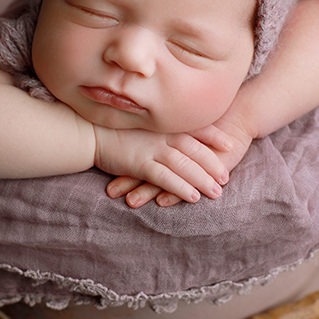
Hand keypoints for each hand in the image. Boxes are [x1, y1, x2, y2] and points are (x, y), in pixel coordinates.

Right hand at [106, 119, 252, 207]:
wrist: (87, 131)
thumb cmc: (111, 126)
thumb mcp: (139, 121)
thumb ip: (156, 125)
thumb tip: (169, 129)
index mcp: (163, 123)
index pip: (195, 127)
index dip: (215, 136)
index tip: (230, 144)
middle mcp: (162, 135)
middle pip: (195, 149)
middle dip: (213, 164)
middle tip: (226, 178)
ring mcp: (152, 149)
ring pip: (185, 165)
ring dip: (202, 179)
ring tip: (216, 192)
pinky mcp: (140, 164)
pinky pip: (166, 178)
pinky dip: (181, 187)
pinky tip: (193, 198)